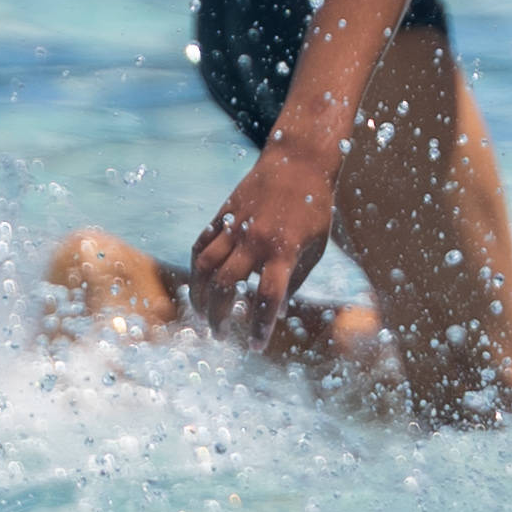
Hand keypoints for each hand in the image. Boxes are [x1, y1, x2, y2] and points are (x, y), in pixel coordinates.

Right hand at [187, 150, 335, 341]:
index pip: (268, 297)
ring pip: (205, 267)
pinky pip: (201, 247)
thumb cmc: (314, 209)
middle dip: (220, 316)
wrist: (298, 162)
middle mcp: (256, 241)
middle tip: (221, 335)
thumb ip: (294, 281)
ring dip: (200, 297)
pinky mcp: (222, 216)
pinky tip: (199, 286)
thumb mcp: (315, 247)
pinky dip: (196, 270)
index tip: (256, 348)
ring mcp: (235, 227)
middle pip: (227, 286)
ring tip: (204, 316)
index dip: (261, 327)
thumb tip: (277, 314)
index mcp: (284, 251)